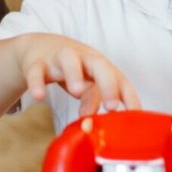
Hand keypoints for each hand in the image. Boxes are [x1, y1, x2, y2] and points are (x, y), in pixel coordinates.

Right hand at [14, 34, 140, 117]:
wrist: (40, 46)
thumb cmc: (73, 68)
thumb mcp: (87, 83)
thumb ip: (92, 101)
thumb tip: (90, 124)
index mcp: (101, 66)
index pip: (120, 80)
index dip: (129, 97)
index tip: (134, 115)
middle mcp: (84, 59)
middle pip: (100, 65)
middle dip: (108, 84)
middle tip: (112, 106)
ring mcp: (60, 58)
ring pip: (69, 62)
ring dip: (75, 75)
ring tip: (77, 92)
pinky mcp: (37, 63)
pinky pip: (37, 72)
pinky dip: (37, 83)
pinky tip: (39, 96)